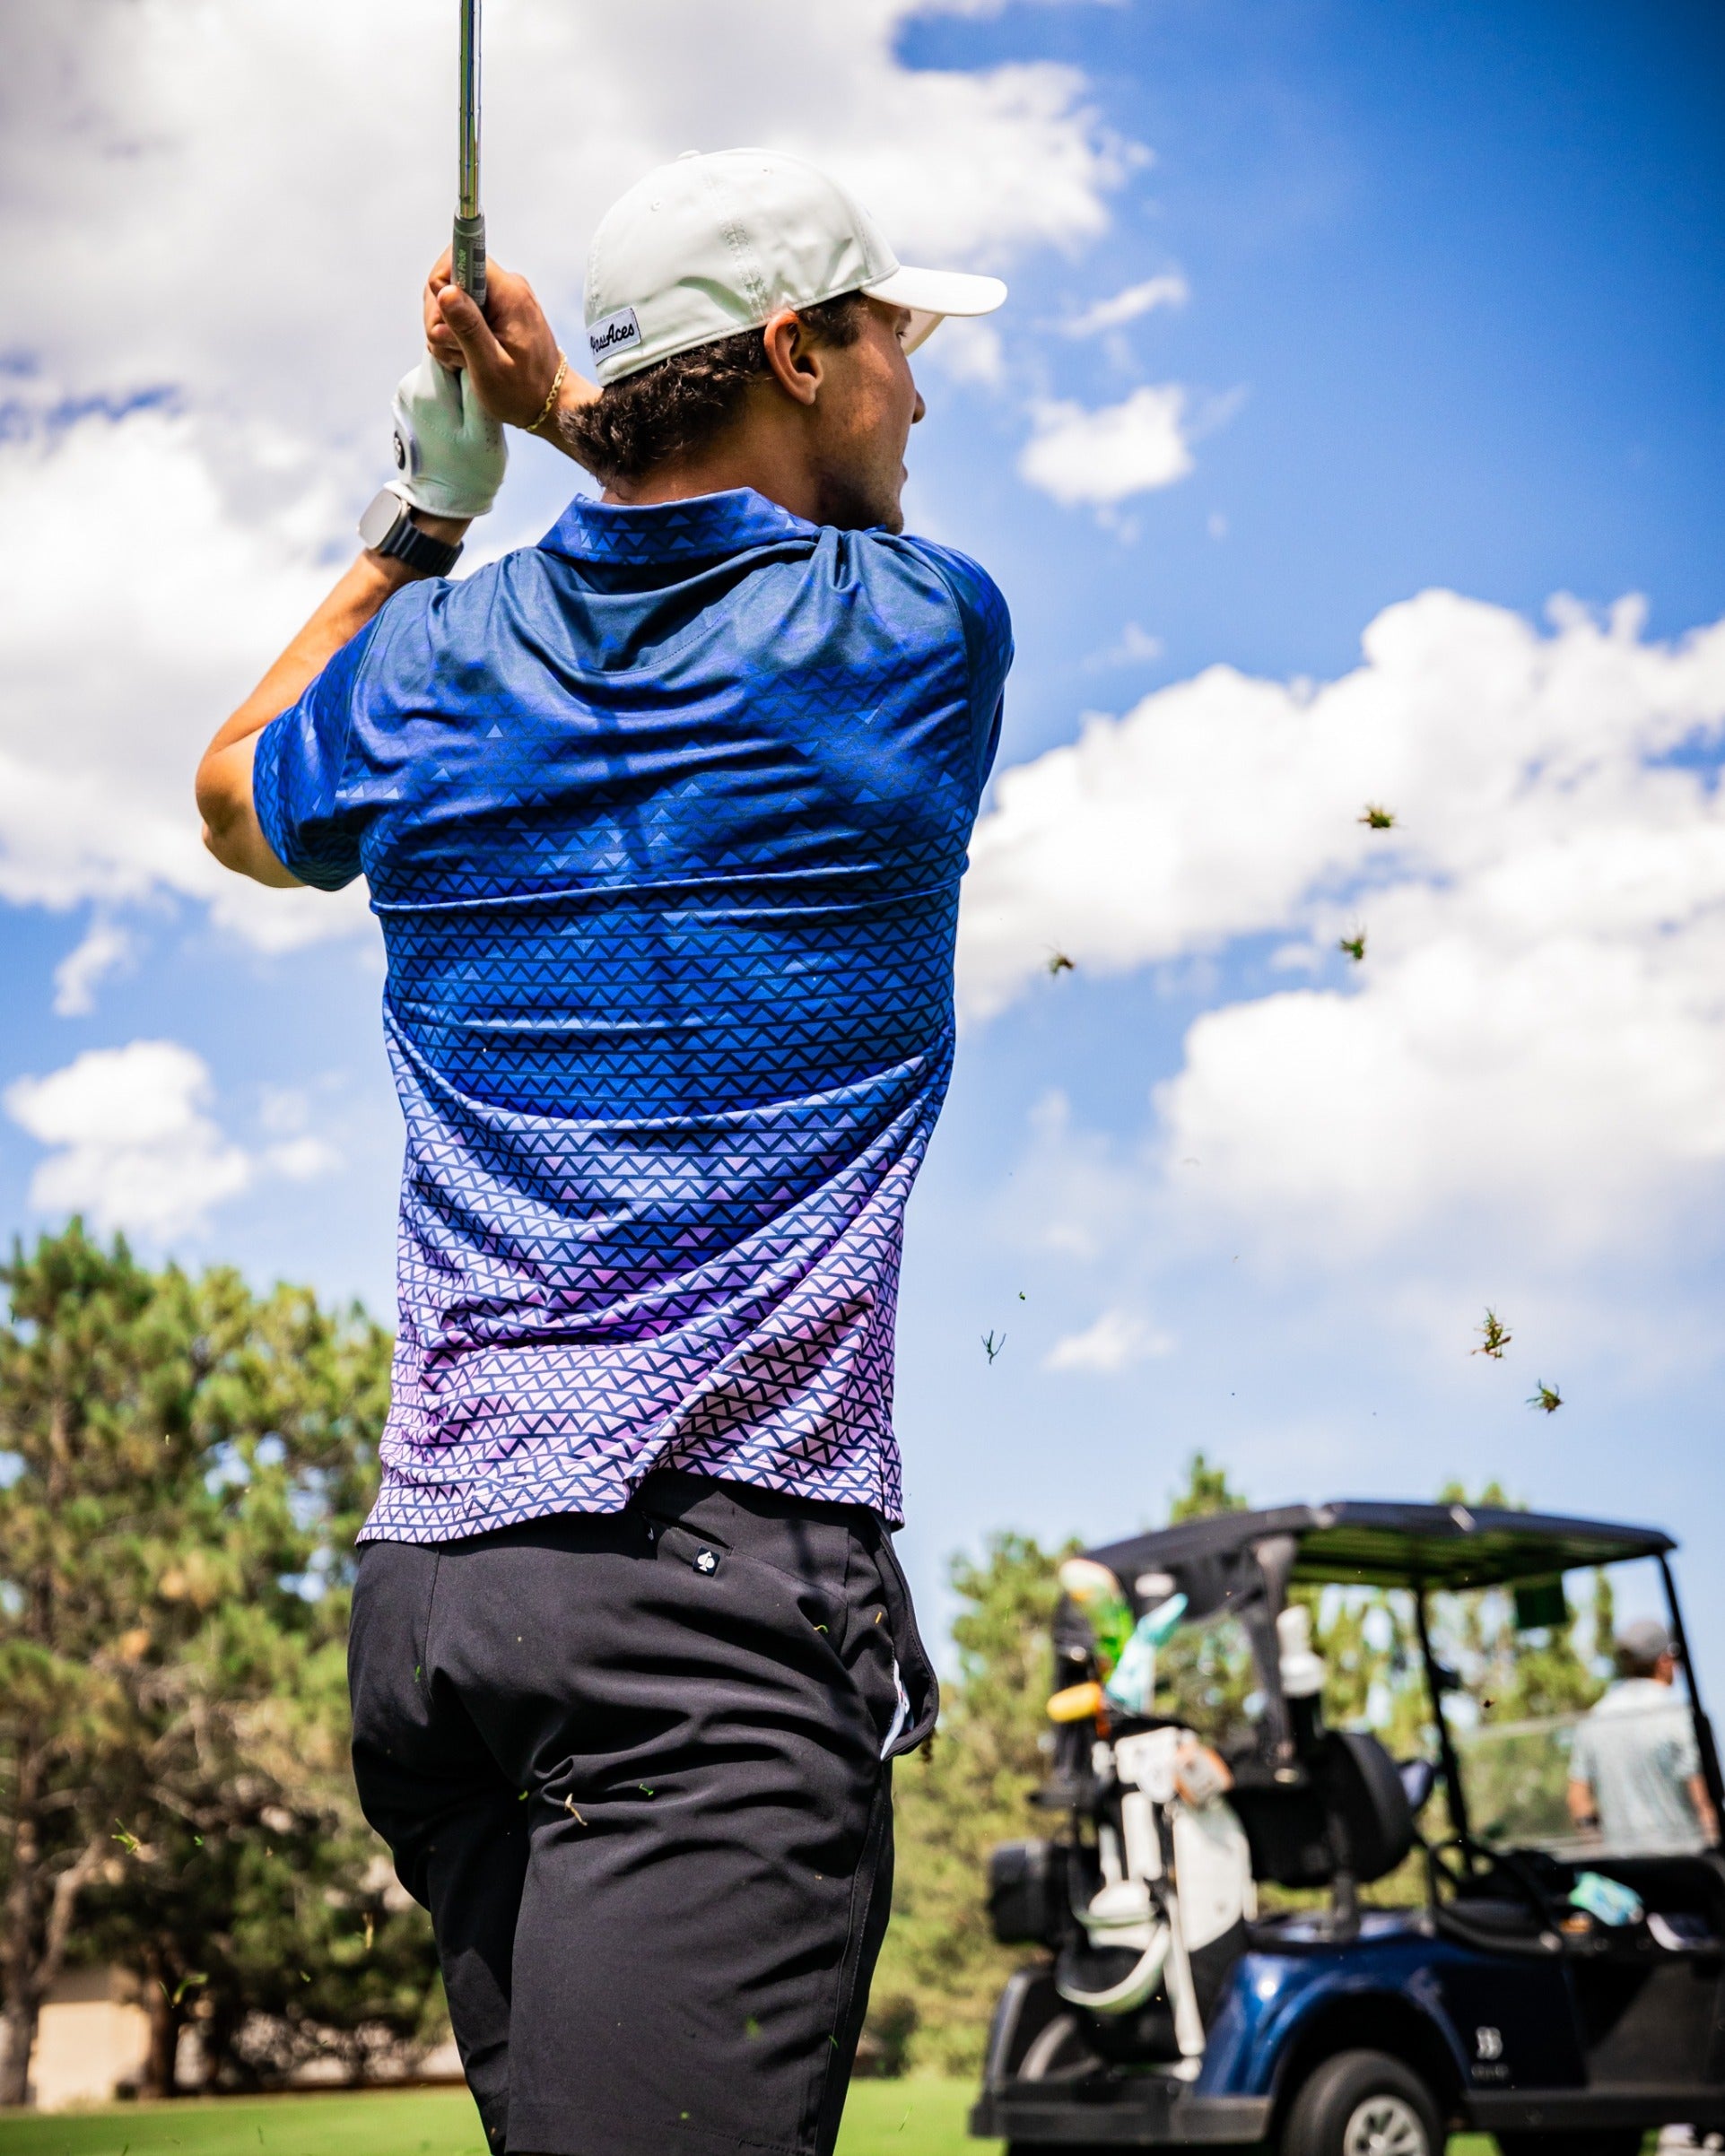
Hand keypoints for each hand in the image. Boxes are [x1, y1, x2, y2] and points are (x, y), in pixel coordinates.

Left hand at [390, 353, 505, 517]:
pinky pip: (436, 387)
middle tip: (490, 387)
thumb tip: (476, 346)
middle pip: (445, 353)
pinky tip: (463, 418)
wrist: (437, 506)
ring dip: (461, 381)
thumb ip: (479, 387)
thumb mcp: (485, 432)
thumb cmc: (467, 474)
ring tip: (477, 409)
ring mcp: (406, 396)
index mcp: (429, 388)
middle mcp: (411, 386)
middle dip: (468, 362)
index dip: (472, 340)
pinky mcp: (409, 406)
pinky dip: (452, 395)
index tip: (491, 355)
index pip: (449, 338)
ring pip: (441, 370)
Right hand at [423, 251, 570, 428]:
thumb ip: (468, 327)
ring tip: (465, 359)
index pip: (458, 258)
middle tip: (457, 351)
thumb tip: (445, 291)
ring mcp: (500, 300)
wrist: (550, 404)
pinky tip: (467, 358)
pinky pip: (460, 314)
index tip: (451, 323)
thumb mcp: (491, 366)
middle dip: (441, 318)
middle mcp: (505, 287)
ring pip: (449, 301)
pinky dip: (455, 338)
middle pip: (448, 281)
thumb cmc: (524, 391)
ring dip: (447, 333)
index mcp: (508, 293)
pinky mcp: (495, 313)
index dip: (443, 288)